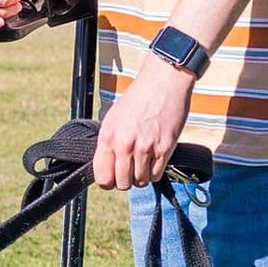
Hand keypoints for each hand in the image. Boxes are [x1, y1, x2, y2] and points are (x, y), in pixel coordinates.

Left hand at [93, 53, 194, 189]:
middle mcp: (125, 144)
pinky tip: (154, 158)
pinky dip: (155, 171)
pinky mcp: (165, 148)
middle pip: (122, 183)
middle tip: (130, 170)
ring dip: (142, 176)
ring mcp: (145, 148)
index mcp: (108, 137)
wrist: (162, 83)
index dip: (107, 181)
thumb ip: (108, 143)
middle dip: (126, 180)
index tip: (112, 178)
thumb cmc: (137, 99)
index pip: (102, 177)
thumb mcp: (113, 118)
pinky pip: (157, 175)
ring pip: (141, 181)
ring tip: (143, 161)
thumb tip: (106, 167)